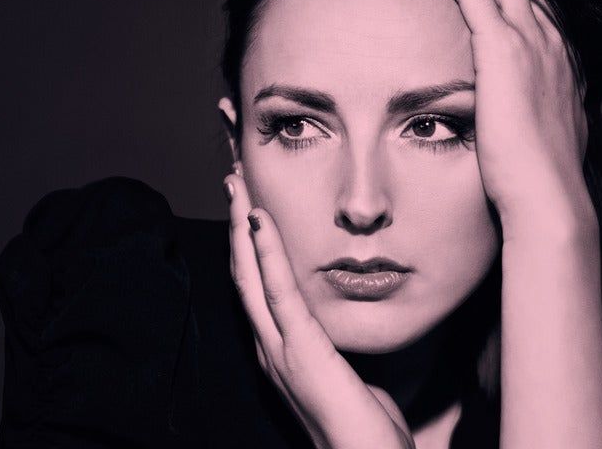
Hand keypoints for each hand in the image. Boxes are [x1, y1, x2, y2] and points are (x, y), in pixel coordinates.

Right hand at [224, 172, 414, 448]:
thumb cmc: (369, 432)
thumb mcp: (354, 378)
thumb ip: (342, 350)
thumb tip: (352, 327)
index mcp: (282, 351)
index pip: (258, 287)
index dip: (248, 243)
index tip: (250, 203)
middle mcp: (271, 349)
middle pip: (244, 274)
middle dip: (237, 224)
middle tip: (233, 178)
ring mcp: (281, 352)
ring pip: (251, 276)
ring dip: (242, 226)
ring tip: (237, 185)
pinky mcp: (302, 353)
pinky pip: (279, 294)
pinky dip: (266, 253)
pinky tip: (260, 220)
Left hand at [416, 0, 594, 242]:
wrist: (547, 197)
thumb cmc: (538, 184)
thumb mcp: (543, 145)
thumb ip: (534, 124)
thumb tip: (524, 132)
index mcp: (562, 70)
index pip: (541, 18)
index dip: (517, 2)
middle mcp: (552, 47)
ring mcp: (530, 43)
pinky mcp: (502, 46)